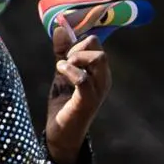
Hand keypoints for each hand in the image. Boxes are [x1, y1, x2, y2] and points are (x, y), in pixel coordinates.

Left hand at [38, 32, 110, 163]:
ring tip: (62, 69)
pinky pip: (84, 78)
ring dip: (75, 58)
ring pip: (98, 58)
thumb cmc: (64, 104)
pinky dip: (70, 71)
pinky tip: (60, 72)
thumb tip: (59, 28)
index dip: (76, 42)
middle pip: (98, 47)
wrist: (61, 134)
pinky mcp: (87, 101)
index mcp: (100, 71)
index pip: (96, 42)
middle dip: (76, 49)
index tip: (63, 54)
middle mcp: (104, 79)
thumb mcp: (63, 73)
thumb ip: (62, 52)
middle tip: (63, 63)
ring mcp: (98, 90)